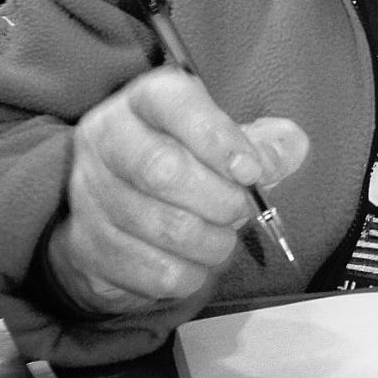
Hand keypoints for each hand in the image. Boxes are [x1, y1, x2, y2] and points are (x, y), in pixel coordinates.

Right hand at [47, 68, 308, 313]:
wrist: (118, 211)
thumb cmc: (184, 164)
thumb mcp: (226, 142)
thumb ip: (265, 143)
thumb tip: (292, 148)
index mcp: (144, 101)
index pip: (172, 101)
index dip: (216, 136)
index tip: (251, 170)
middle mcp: (106, 139)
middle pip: (161, 170)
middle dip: (219, 199)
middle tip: (241, 210)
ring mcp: (89, 194)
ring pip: (159, 226)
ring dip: (210, 243)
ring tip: (222, 239)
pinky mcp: (84, 246)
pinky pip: (149, 270)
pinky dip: (188, 275)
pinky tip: (196, 264)